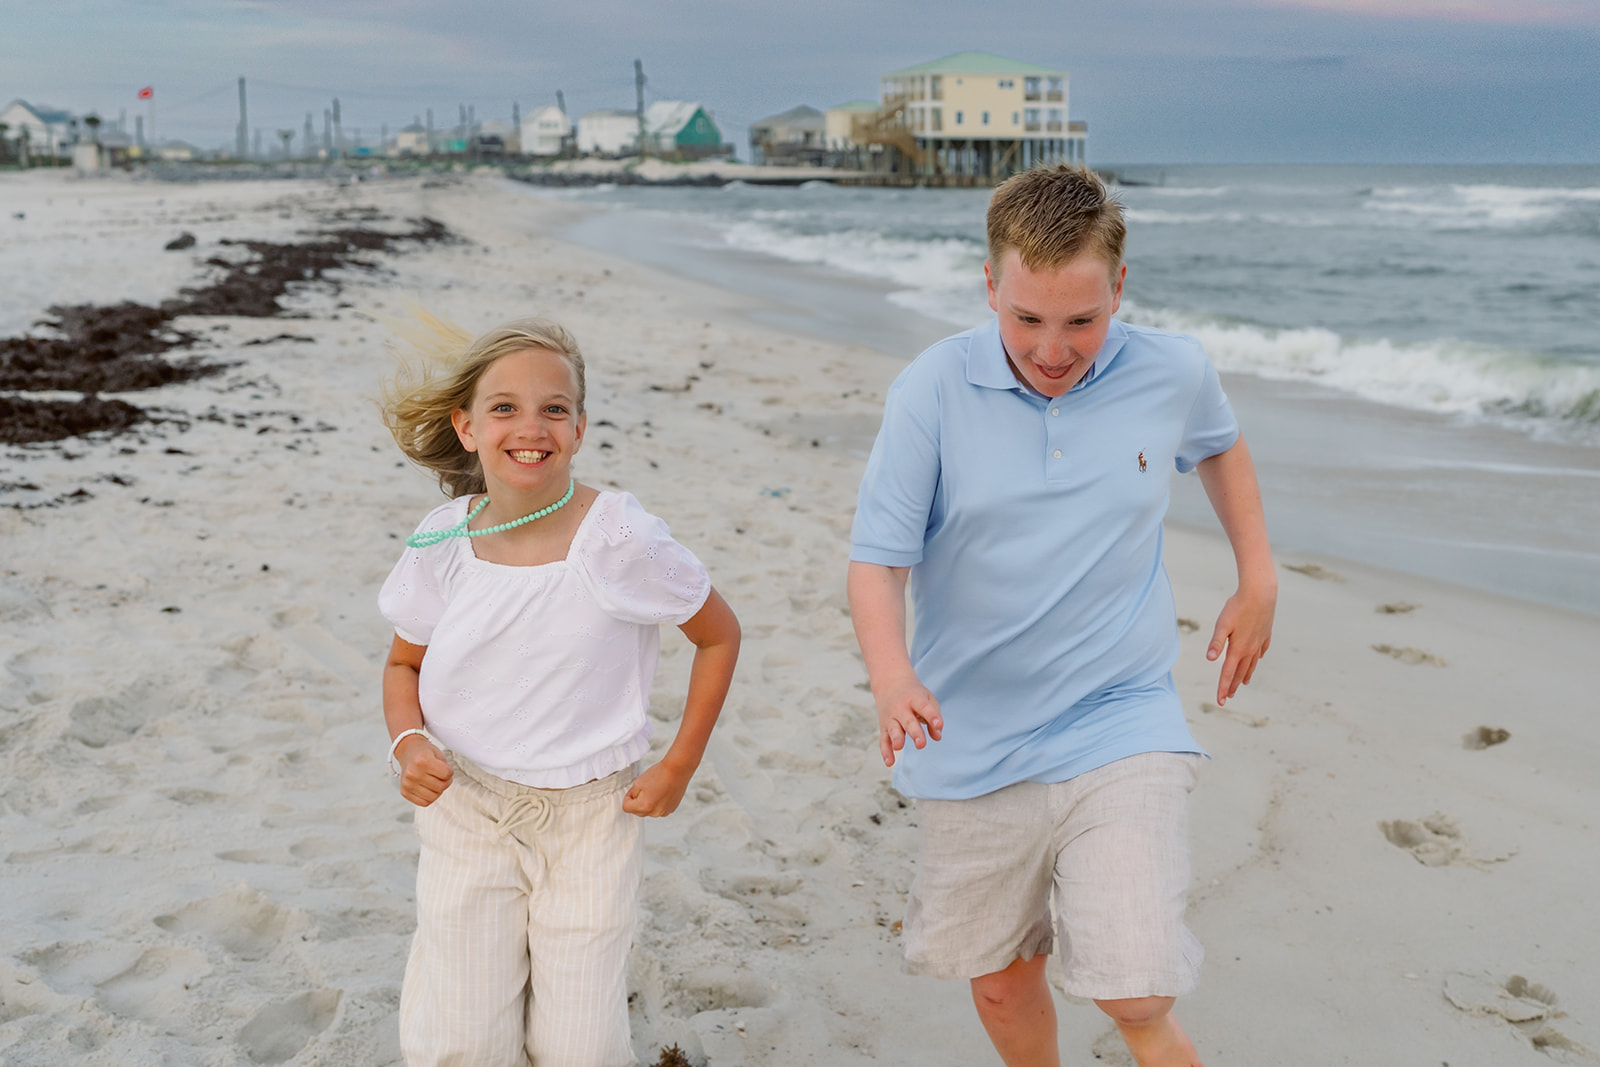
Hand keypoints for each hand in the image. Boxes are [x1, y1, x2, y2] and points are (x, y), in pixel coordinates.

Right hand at [396, 734, 451, 805]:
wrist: (408, 752)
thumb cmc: (424, 753)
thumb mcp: (438, 754)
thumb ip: (445, 768)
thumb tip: (446, 784)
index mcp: (422, 760)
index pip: (446, 774)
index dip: (450, 772)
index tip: (446, 768)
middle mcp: (413, 773)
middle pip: (441, 787)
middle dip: (445, 782)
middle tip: (441, 776)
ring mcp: (407, 784)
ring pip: (433, 797)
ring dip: (438, 791)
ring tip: (435, 782)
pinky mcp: (404, 792)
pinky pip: (424, 803)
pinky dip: (429, 798)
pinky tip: (428, 789)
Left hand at [623, 758, 691, 817]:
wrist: (677, 769)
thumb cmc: (659, 774)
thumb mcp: (638, 782)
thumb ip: (632, 794)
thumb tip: (634, 800)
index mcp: (644, 806)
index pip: (626, 808)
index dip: (627, 798)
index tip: (632, 791)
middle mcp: (654, 812)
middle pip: (638, 812)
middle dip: (637, 802)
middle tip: (643, 789)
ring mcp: (664, 812)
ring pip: (649, 811)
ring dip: (648, 803)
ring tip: (655, 789)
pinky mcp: (671, 809)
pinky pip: (659, 809)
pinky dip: (658, 803)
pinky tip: (662, 792)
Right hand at [874, 674, 942, 767]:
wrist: (890, 683)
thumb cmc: (914, 695)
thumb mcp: (927, 699)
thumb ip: (934, 716)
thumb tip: (937, 737)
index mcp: (914, 699)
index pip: (924, 707)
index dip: (932, 716)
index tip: (939, 725)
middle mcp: (901, 708)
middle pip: (908, 721)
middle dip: (914, 733)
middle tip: (921, 744)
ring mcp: (891, 718)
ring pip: (893, 730)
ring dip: (896, 738)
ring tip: (899, 747)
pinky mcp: (884, 727)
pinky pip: (884, 740)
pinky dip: (886, 751)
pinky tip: (890, 762)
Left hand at [1206, 583, 1275, 704]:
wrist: (1261, 593)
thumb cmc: (1238, 607)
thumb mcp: (1222, 624)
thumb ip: (1216, 642)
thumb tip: (1210, 659)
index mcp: (1238, 649)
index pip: (1227, 673)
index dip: (1222, 688)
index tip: (1220, 701)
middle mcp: (1250, 649)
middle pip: (1240, 672)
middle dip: (1232, 685)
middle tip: (1227, 696)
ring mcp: (1259, 642)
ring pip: (1251, 663)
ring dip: (1245, 675)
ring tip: (1242, 684)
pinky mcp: (1265, 634)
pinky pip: (1261, 651)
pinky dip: (1256, 658)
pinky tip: (1257, 659)